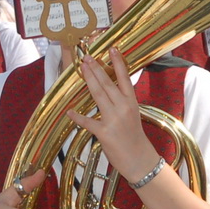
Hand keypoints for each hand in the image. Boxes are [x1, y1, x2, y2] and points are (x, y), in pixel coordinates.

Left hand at [66, 49, 158, 182]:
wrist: (139, 159)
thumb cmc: (134, 137)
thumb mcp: (133, 115)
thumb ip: (121, 102)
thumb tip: (108, 90)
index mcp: (132, 102)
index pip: (124, 78)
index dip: (118, 63)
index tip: (112, 49)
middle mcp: (123, 108)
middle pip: (107, 83)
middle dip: (96, 69)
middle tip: (87, 57)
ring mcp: (114, 120)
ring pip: (98, 95)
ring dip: (88, 80)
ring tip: (82, 69)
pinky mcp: (104, 133)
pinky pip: (87, 122)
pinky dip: (78, 117)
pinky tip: (69, 111)